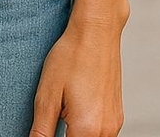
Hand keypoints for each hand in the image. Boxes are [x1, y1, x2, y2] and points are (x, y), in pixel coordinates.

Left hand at [28, 17, 124, 136]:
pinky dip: (87, 128)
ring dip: (76, 134)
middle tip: (55, 114)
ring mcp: (114, 123)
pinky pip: (102, 133)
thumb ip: (41, 130)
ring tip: (63, 110)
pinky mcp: (117, 114)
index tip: (47, 124)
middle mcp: (106, 132)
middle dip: (65, 135)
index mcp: (87, 130)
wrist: (97, 32)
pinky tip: (75, 108)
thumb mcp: (48, 95)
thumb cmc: (71, 57)